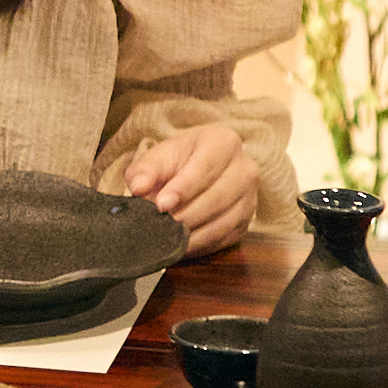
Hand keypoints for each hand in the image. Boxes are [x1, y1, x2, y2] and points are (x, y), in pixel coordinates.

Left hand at [115, 123, 258, 258]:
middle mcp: (244, 168)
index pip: (206, 167)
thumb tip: (138, 188)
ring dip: (192, 234)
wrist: (196, 171)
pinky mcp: (246, 221)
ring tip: (166, 238)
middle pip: (217, 197)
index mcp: (223, 142)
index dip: (183, 188)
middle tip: (159, 227)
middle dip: (185, 215)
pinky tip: (180, 245)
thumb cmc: (177, 162)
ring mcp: (250, 197)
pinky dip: (200, 245)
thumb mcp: (158, 159)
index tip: (161, 205)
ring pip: (223, 222)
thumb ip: (145, 171)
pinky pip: (225, 238)